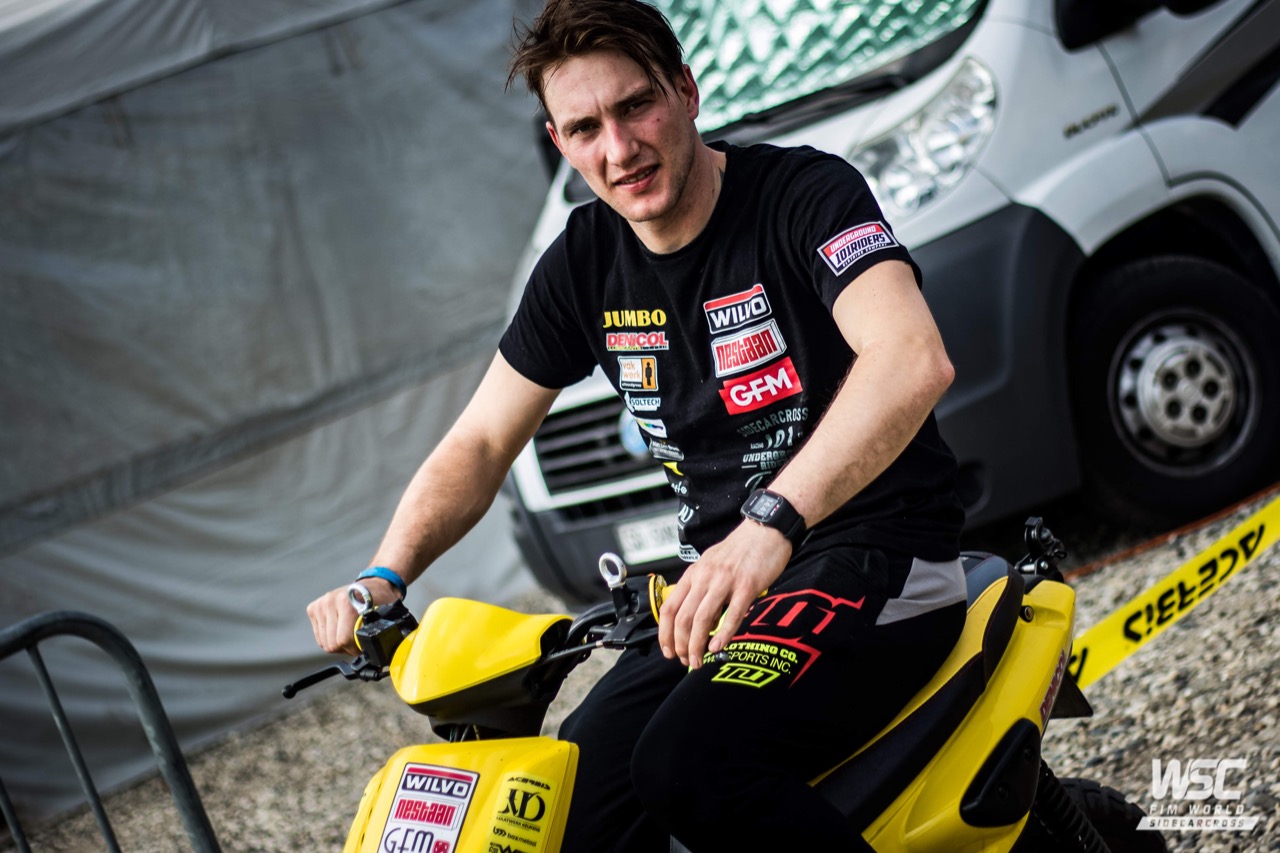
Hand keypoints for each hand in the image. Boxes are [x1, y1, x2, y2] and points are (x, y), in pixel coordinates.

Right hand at [306, 577, 400, 655]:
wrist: (374, 585)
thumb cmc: (380, 600)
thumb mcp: (382, 615)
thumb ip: (372, 631)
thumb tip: (368, 650)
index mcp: (346, 603)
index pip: (343, 640)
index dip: (354, 648)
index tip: (362, 646)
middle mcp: (330, 601)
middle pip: (331, 644)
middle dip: (346, 647)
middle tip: (356, 642)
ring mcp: (321, 604)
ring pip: (324, 642)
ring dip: (337, 643)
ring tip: (349, 635)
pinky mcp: (314, 608)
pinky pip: (319, 635)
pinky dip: (329, 637)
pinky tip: (340, 629)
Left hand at [657, 521, 791, 667]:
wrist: (765, 529)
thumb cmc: (740, 549)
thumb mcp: (712, 565)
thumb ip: (703, 591)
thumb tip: (698, 622)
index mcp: (694, 574)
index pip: (670, 608)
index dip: (665, 634)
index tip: (669, 650)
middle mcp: (705, 577)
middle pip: (683, 618)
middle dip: (681, 645)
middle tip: (687, 661)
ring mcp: (725, 581)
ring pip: (702, 619)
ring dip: (697, 645)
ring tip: (699, 661)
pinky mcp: (747, 586)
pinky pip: (732, 614)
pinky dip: (723, 634)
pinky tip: (719, 647)